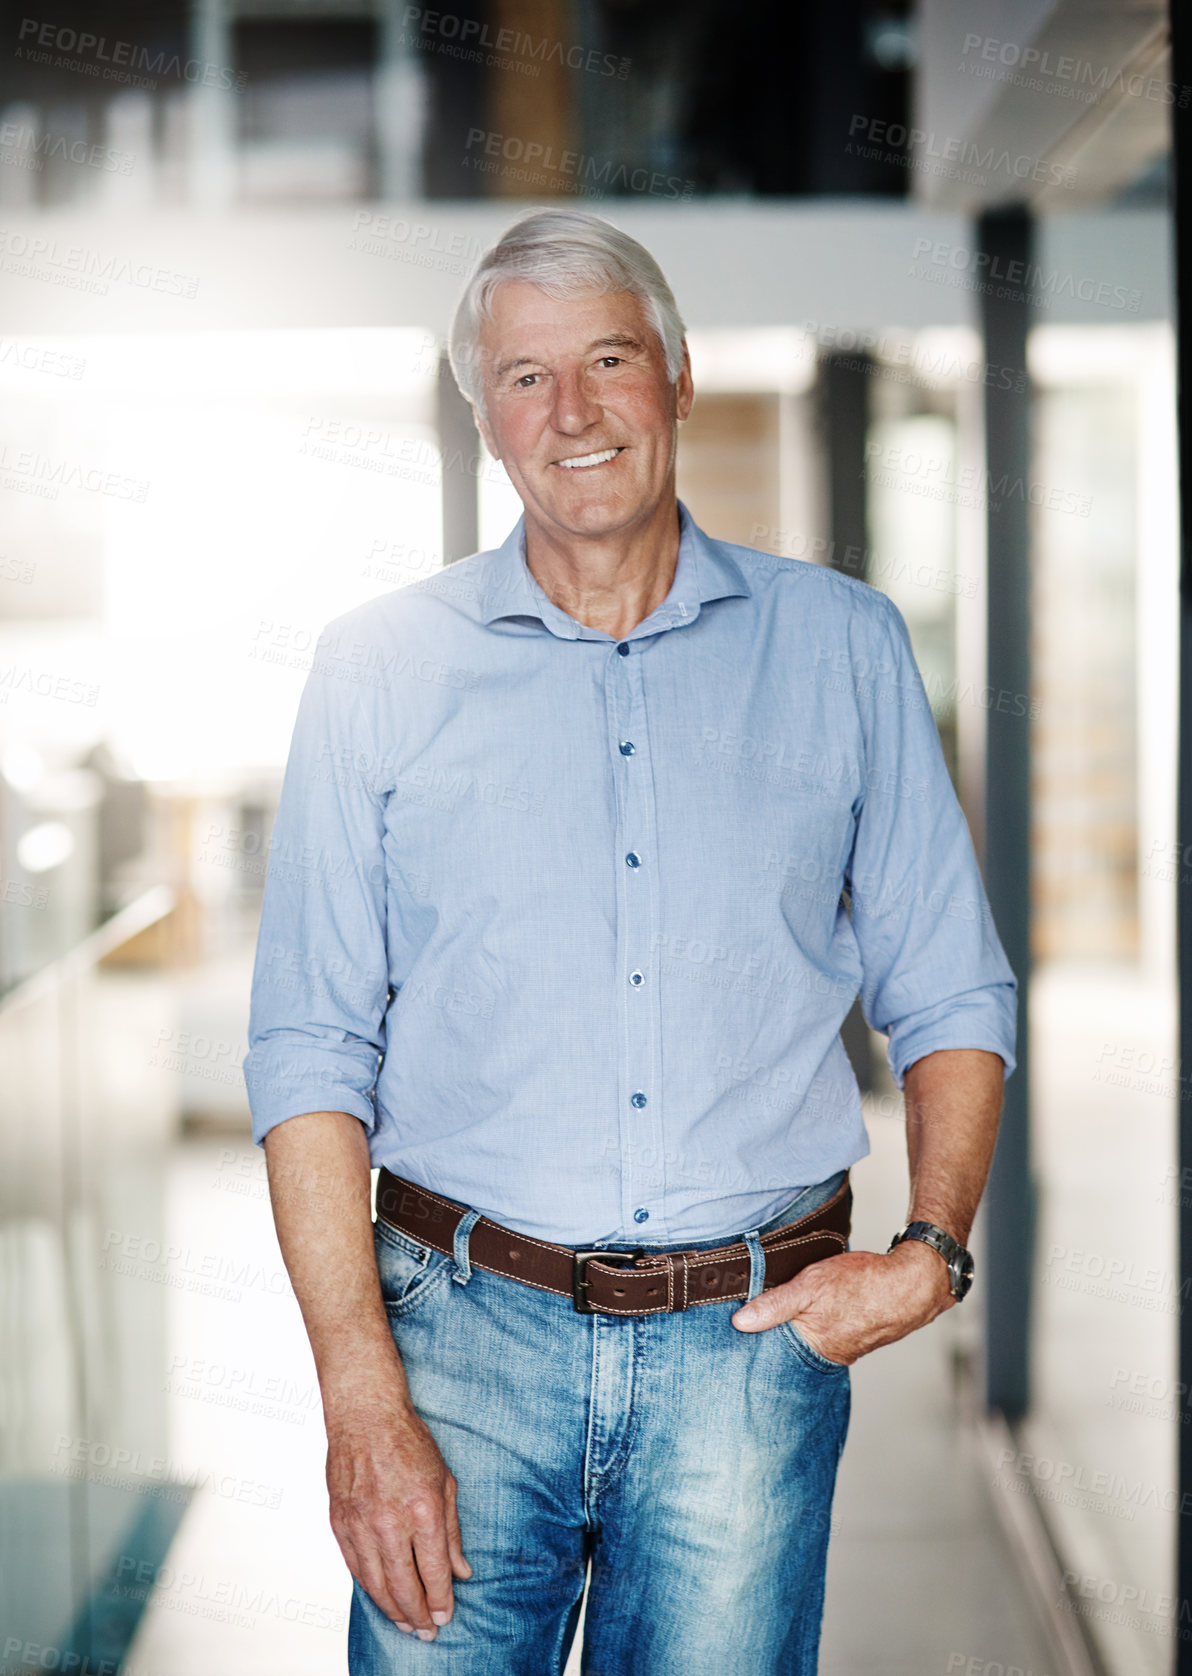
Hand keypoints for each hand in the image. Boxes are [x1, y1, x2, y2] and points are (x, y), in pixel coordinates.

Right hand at [325, 1391, 471, 1639]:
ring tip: (406, 1624)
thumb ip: (452, 1531)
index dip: (441, 1600)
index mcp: (423, 1509)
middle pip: (404, 1586)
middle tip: (427, 1632)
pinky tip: (380, 1597)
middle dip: (418, 1615)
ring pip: (376, 1584)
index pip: (433, 1572)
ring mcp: (361, 1524)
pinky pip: (355, 1567)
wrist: (365, 1415)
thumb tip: (462, 1572)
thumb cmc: (409, 1442)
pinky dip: (369, 1588)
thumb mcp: (445, 1481)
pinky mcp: (339, 1522)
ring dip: (392, 1609)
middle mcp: (390, 1521)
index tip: (446, 1616)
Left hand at [729, 1240, 953, 1363]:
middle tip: (757, 1324)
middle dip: (777, 1339)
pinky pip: (833, 1333)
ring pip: (814, 1341)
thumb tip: (740, 1322)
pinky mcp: (860, 1335)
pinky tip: (821, 1311)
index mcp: (816, 1348)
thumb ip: (776, 1304)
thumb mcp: (812, 1284)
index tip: (737, 1337)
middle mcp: (832, 1355)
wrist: (916, 1282)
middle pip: (794, 1350)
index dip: (757, 1345)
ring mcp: (849, 1347)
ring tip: (786, 1315)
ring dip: (802, 1330)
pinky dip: (823, 1324)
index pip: (776, 1354)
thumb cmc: (865, 1283)